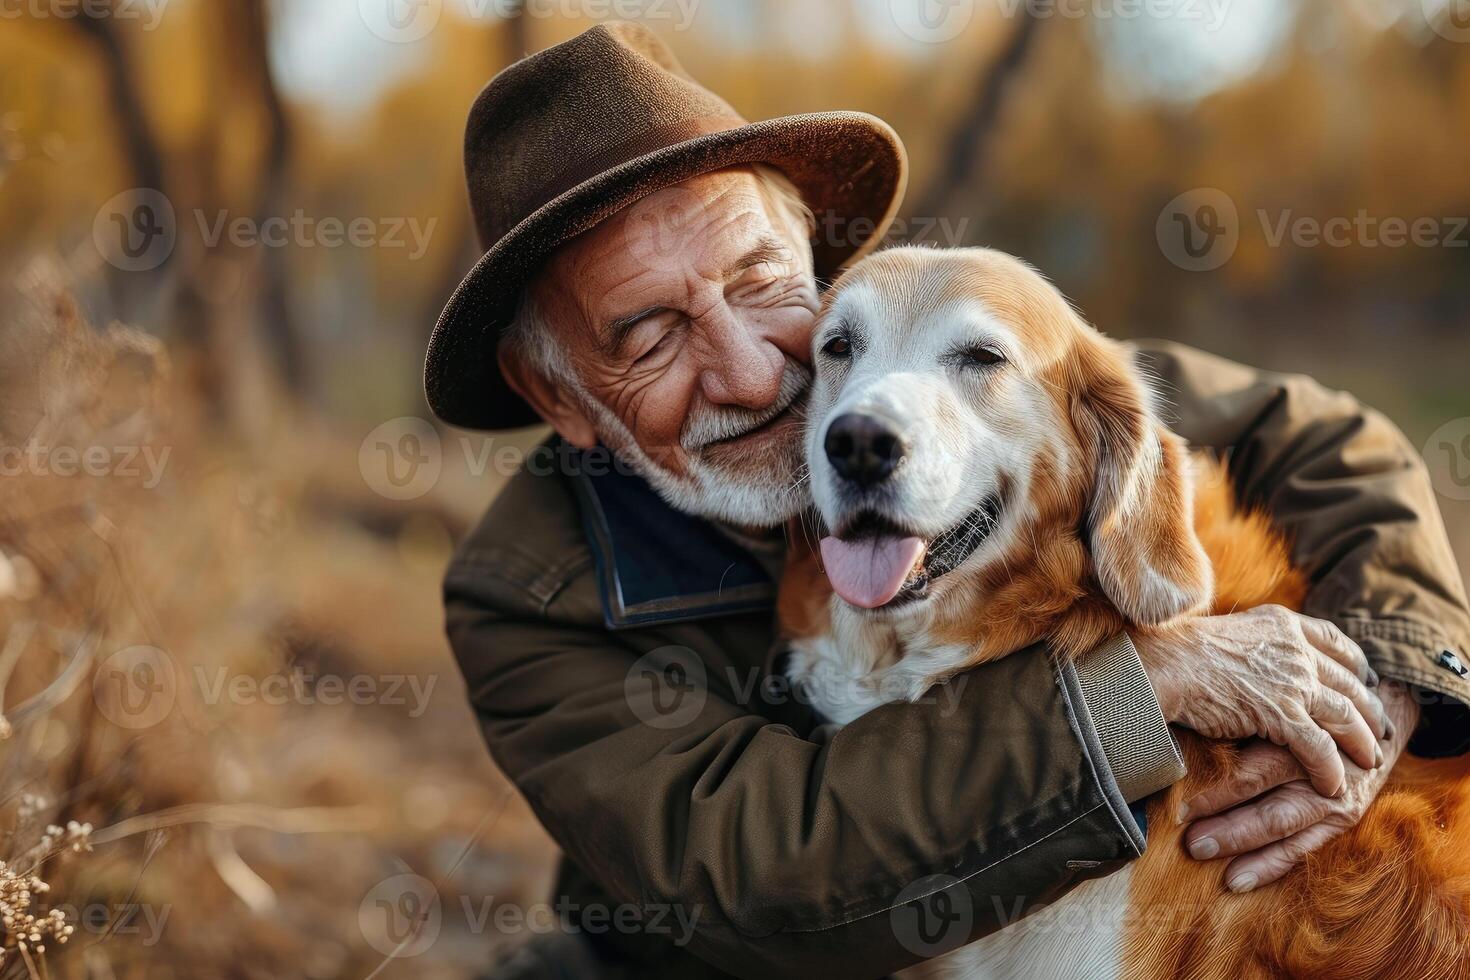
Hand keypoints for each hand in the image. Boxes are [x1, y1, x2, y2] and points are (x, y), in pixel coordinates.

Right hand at [1134, 606, 1388, 796]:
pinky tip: (1334, 785)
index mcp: (1282, 624)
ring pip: (1345, 716)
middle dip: (1371, 709)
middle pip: (1350, 682)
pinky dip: (1330, 769)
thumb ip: (1256, 644)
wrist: (1163, 665)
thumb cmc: (1180, 653)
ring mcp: (1293, 680)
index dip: (1357, 665)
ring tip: (1371, 762)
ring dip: (1362, 743)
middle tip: (1382, 730)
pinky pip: (1319, 747)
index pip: (1337, 641)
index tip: (1367, 680)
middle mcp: (1296, 649)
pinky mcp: (1282, 714)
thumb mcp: (1229, 633)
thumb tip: (1259, 657)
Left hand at [1177, 682, 1418, 891]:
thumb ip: (1246, 723)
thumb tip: (1184, 731)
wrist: (1379, 721)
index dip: (1214, 792)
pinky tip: (1238, 881)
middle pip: (1266, 805)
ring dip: (1241, 845)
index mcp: (1297, 740)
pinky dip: (1269, 865)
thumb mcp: (1285, 707)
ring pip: (1281, 827)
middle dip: (1226, 826)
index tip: (1178, 807)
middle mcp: (1315, 773)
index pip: (1250, 773)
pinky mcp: (1343, 820)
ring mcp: (1331, 800)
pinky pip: (1301, 849)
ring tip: (1204, 857)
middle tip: (1189, 842)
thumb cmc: (1313, 712)